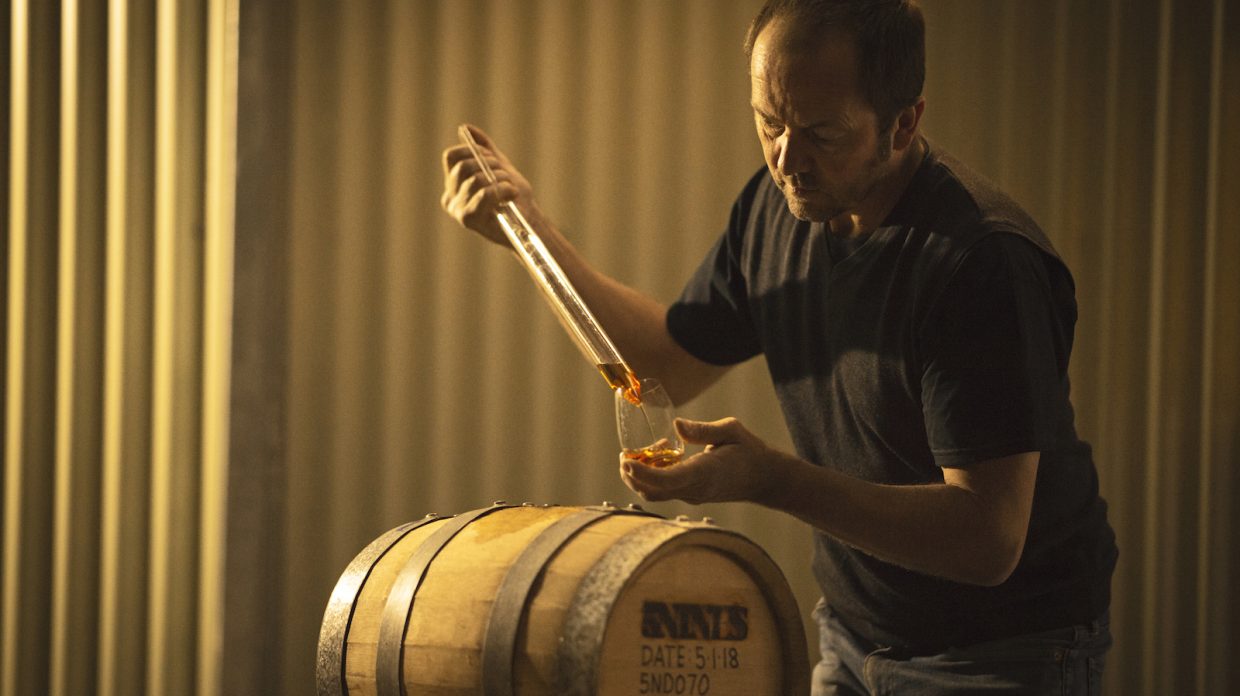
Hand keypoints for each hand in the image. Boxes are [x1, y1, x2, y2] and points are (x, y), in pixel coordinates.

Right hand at [440, 124, 542, 246]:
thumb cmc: (514, 197)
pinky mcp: (468, 220)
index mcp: (453, 185)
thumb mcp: (500, 167)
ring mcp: (457, 210)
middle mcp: (450, 198)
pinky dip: (502, 190)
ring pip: (476, 179)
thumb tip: (465, 128)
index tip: (492, 157)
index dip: (472, 150)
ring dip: (500, 178)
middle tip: (505, 172)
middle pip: (463, 166)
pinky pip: (483, 194)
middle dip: (490, 164)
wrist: (528, 221)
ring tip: (511, 187)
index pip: (451, 156)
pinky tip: (512, 194)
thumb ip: (484, 149)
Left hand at [619, 417, 778, 504]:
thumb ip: (703, 430)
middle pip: (653, 491)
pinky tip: (661, 455)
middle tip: (624, 455)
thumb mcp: (731, 431)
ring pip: (656, 493)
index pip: (667, 480)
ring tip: (641, 453)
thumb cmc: (750, 452)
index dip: (642, 473)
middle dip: (631, 476)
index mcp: (705, 472)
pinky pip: (665, 490)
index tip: (626, 461)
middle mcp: (695, 489)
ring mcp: (693, 496)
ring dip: (640, 476)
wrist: (765, 478)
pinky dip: (653, 476)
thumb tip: (676, 425)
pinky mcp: (692, 495)